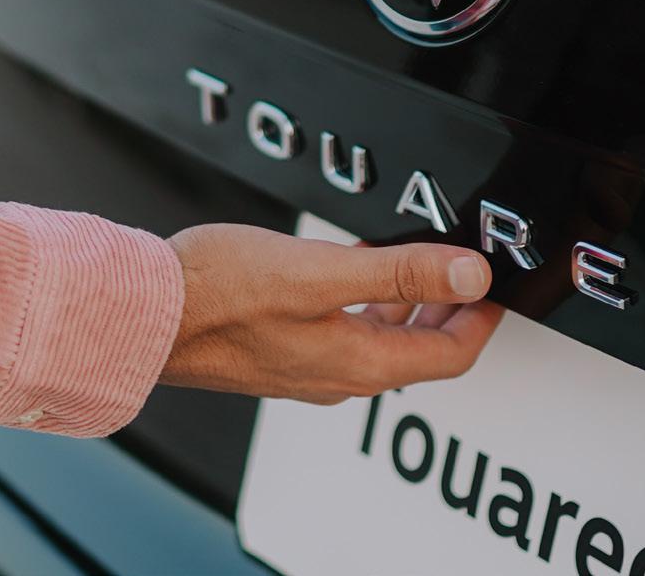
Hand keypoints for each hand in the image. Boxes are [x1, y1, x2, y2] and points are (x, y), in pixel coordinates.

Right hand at [160, 223, 504, 403]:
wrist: (145, 314)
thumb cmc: (216, 293)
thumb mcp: (321, 270)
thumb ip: (399, 269)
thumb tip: (470, 274)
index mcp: (359, 362)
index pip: (449, 354)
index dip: (482, 319)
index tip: (499, 288)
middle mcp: (337, 376)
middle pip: (419, 352)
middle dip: (453, 313)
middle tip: (472, 277)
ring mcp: (307, 369)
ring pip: (381, 343)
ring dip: (410, 307)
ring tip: (424, 270)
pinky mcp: (279, 354)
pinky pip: (343, 336)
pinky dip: (367, 307)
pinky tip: (353, 275)